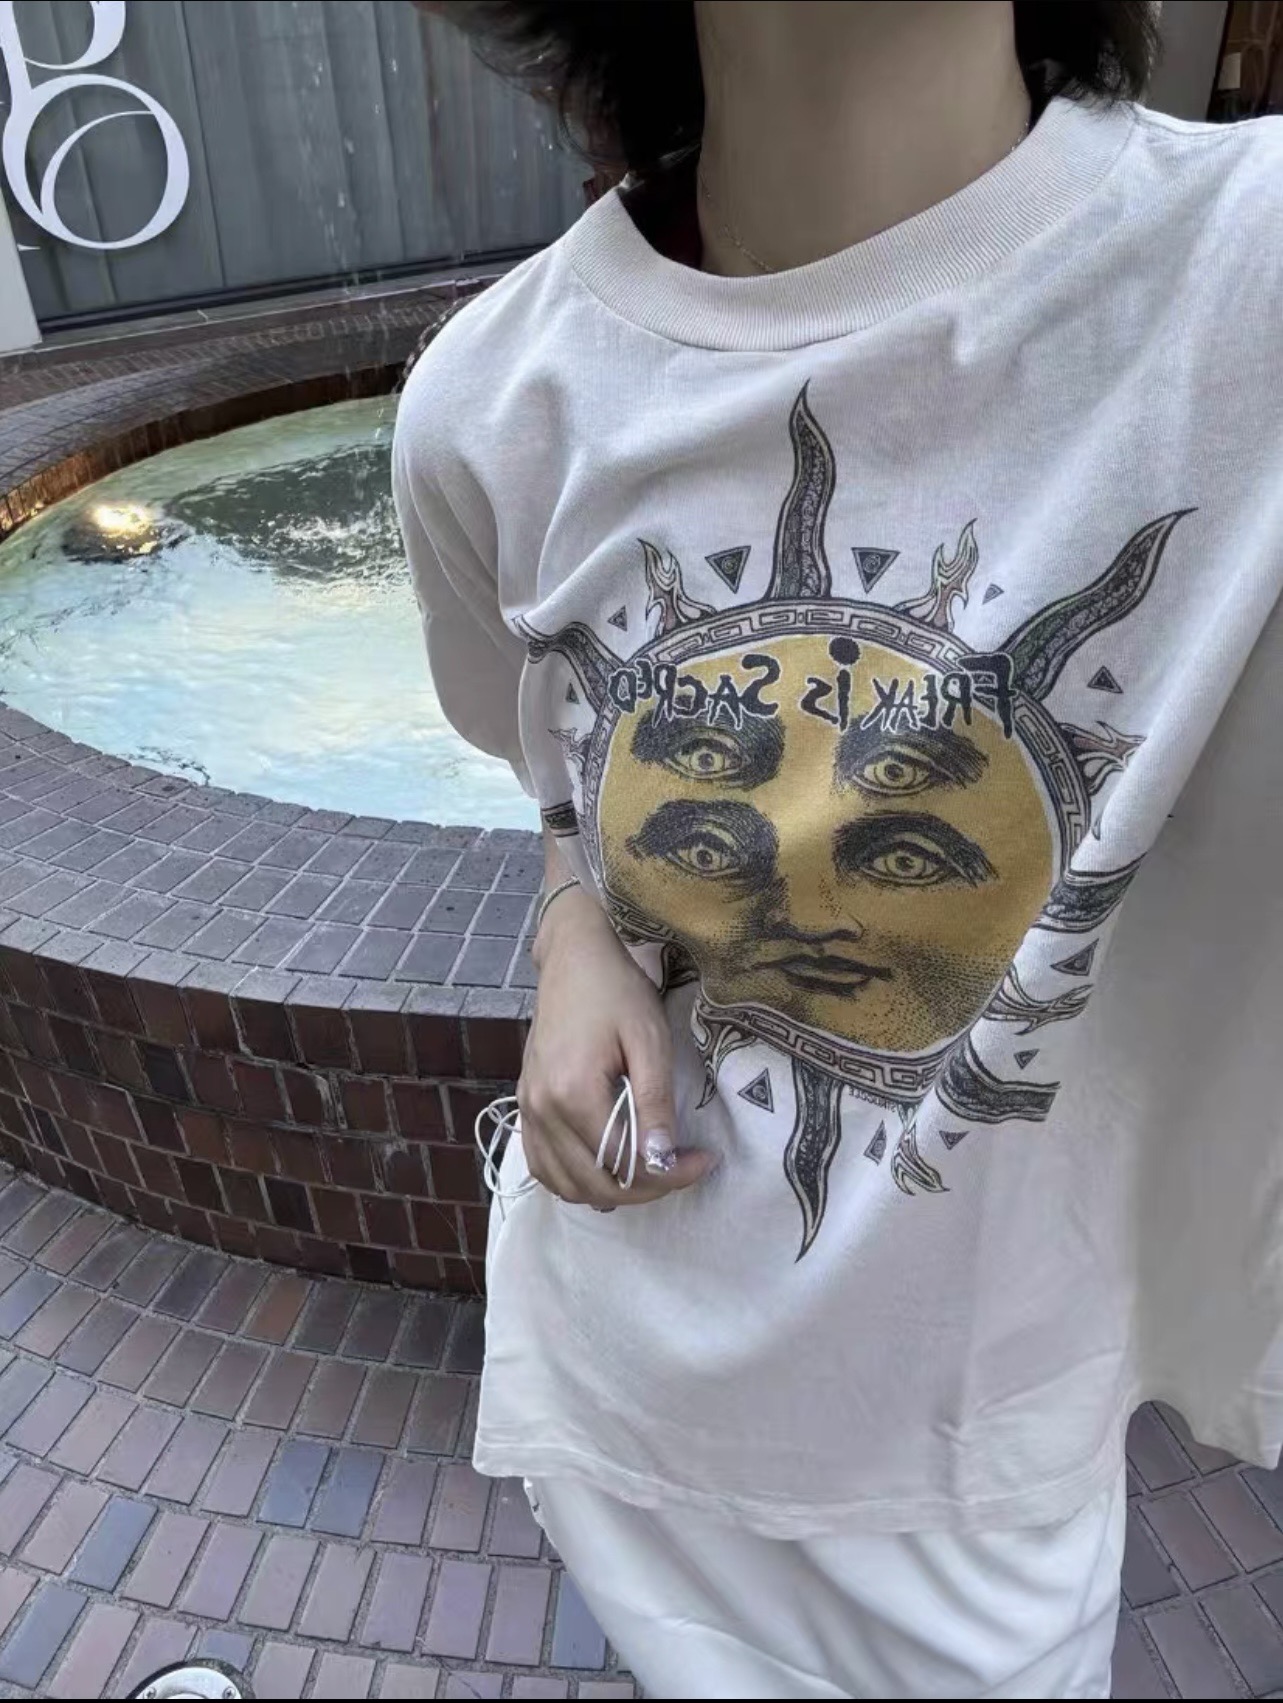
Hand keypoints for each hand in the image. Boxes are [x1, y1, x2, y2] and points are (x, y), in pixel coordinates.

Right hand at [517, 888, 715, 1207]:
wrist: (574, 959)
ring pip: (566, 1185)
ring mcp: (528, 1109)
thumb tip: (662, 1160)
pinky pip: (543, 1166)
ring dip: (611, 1192)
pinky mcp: (525, 1105)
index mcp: (572, 1092)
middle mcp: (542, 1109)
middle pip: (594, 1184)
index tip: (704, 1160)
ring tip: (650, 1172)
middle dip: (646, 1189)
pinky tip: (606, 1170)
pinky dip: (574, 1181)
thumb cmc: (617, 991)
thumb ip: (654, 1103)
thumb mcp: (649, 1040)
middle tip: (684, 1168)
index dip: (669, 1174)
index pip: (623, 1163)